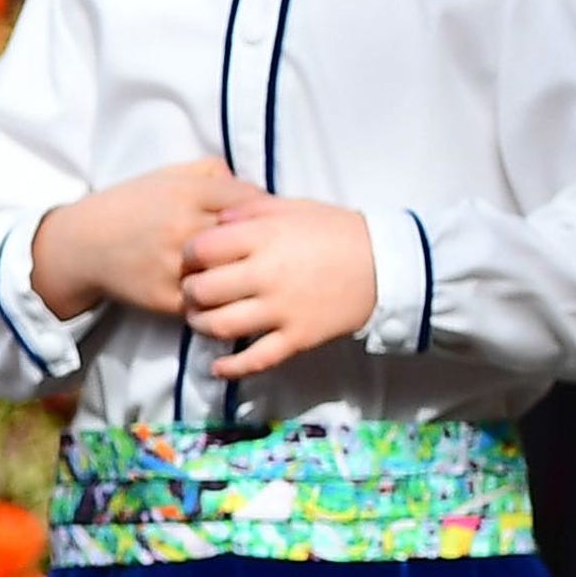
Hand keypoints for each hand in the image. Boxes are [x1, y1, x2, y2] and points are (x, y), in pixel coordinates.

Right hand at [31, 161, 268, 319]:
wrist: (83, 245)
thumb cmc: (131, 205)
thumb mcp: (168, 174)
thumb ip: (211, 172)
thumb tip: (249, 186)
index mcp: (188, 193)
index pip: (251, 200)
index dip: (265, 210)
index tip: (269, 219)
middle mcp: (184, 228)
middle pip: (247, 239)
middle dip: (261, 245)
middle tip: (270, 251)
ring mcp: (176, 265)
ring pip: (230, 274)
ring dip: (243, 275)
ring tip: (251, 275)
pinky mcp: (167, 298)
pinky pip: (209, 303)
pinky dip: (220, 300)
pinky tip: (226, 296)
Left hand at [182, 198, 378, 377]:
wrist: (385, 264)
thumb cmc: (337, 231)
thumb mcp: (295, 208)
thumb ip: (252, 210)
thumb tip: (215, 219)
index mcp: (265, 237)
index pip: (203, 249)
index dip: (190, 254)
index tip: (194, 258)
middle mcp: (267, 274)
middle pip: (203, 290)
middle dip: (190, 292)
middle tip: (192, 292)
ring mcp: (281, 309)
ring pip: (220, 326)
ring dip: (201, 326)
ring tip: (201, 321)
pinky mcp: (296, 338)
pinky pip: (255, 359)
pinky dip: (230, 368)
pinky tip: (217, 367)